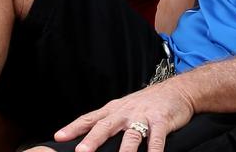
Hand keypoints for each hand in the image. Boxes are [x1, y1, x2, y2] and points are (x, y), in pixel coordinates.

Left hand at [53, 81, 194, 151]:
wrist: (177, 90)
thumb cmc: (147, 103)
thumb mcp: (124, 108)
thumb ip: (108, 122)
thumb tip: (88, 138)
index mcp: (114, 110)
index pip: (90, 118)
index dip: (74, 128)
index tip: (59, 137)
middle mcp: (125, 112)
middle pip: (106, 126)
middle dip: (93, 140)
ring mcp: (143, 117)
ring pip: (131, 135)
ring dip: (124, 151)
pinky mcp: (161, 121)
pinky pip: (156, 139)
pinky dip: (153, 151)